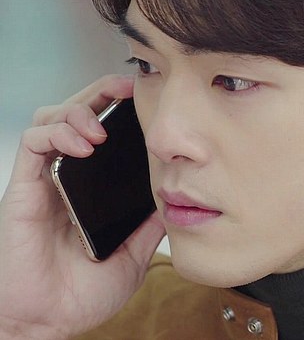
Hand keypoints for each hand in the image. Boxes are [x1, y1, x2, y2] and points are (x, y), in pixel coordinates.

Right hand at [0, 75, 165, 338]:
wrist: (48, 321)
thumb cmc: (82, 293)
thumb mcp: (134, 253)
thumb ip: (151, 224)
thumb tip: (179, 197)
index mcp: (94, 188)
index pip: (105, 133)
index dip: (121, 108)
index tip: (148, 96)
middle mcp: (69, 177)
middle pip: (78, 114)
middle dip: (101, 93)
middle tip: (127, 87)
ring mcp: (45, 181)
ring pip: (52, 119)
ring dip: (78, 110)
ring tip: (101, 126)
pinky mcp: (23, 189)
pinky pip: (34, 144)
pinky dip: (56, 132)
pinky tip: (81, 142)